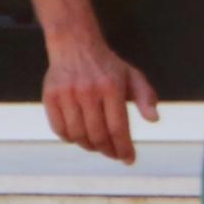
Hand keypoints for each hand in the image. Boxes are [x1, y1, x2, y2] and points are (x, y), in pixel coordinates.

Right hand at [41, 34, 160, 163]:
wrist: (74, 44)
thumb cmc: (107, 66)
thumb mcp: (132, 77)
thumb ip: (146, 97)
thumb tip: (154, 119)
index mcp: (111, 87)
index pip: (118, 128)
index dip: (124, 148)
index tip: (128, 159)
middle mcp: (88, 91)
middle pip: (97, 135)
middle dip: (108, 151)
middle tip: (114, 155)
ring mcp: (67, 94)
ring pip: (77, 135)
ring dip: (89, 146)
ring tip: (97, 146)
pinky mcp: (50, 96)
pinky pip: (59, 129)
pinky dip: (70, 138)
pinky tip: (79, 137)